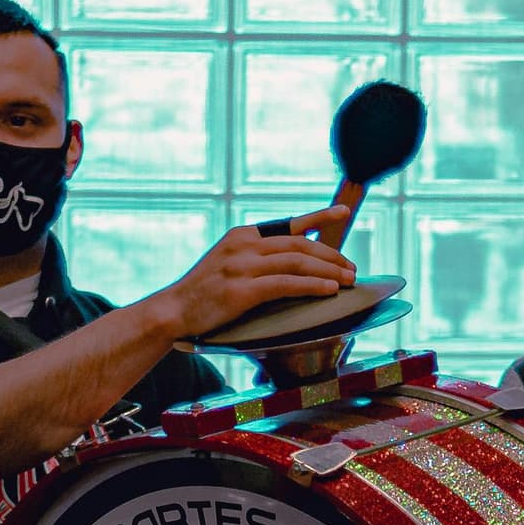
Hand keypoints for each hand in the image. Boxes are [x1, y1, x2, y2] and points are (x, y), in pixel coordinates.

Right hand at [146, 205, 357, 339]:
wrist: (172, 312)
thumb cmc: (204, 295)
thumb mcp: (228, 265)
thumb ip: (256, 259)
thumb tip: (294, 263)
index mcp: (242, 236)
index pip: (288, 223)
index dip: (319, 217)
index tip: (343, 213)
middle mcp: (243, 245)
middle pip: (299, 245)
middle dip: (331, 255)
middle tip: (352, 268)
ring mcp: (241, 266)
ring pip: (296, 262)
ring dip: (328, 270)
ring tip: (348, 279)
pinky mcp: (241, 290)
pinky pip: (286, 284)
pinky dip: (311, 285)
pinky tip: (328, 290)